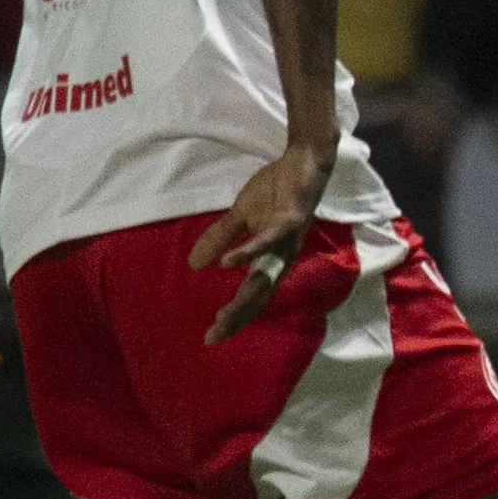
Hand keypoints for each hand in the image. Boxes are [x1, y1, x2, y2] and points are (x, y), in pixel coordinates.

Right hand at [189, 144, 330, 342]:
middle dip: (237, 317)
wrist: (303, 161)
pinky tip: (229, 263)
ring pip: (267, 276)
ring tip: (224, 314)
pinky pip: (268, 240)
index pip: (252, 296)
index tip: (211, 337)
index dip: (234, 317)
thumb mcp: (241, 215)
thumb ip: (220, 238)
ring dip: (246, 296)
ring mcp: (287, 240)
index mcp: (271, 258)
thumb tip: (195, 265)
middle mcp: (282, 256)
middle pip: (259, 295)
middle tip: (215, 335)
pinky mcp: (289, 220)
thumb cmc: (276, 190)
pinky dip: (249, 252)